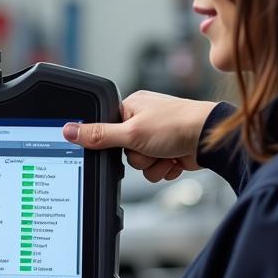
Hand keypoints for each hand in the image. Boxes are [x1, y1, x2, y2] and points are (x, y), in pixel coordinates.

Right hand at [64, 90, 215, 181]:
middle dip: (139, 156)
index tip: (124, 143)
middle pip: (124, 153)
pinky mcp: (168, 152)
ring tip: (166, 152)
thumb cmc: (177, 124)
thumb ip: (98, 134)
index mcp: (130, 107)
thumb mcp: (131, 132)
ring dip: (153, 164)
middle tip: (151, 147)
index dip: (116, 142)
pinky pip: (155, 170)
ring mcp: (156, 137)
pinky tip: (174, 159)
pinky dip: (164, 169)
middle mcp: (142, 121)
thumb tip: (68, 130)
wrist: (209, 139)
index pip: (108, 131)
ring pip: (140, 165)